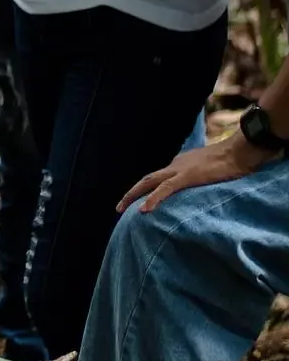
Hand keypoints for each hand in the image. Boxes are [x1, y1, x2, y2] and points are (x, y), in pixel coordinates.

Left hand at [119, 132, 275, 212]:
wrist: (241, 151)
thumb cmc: (233, 160)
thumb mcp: (213, 170)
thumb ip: (204, 177)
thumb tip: (204, 187)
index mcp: (181, 164)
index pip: (159, 178)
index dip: (147, 190)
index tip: (138, 201)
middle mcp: (176, 165)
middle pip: (147, 179)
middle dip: (132, 193)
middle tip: (119, 207)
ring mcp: (180, 170)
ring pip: (149, 182)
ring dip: (133, 195)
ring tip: (121, 209)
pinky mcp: (187, 176)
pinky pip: (165, 189)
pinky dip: (153, 198)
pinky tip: (144, 210)